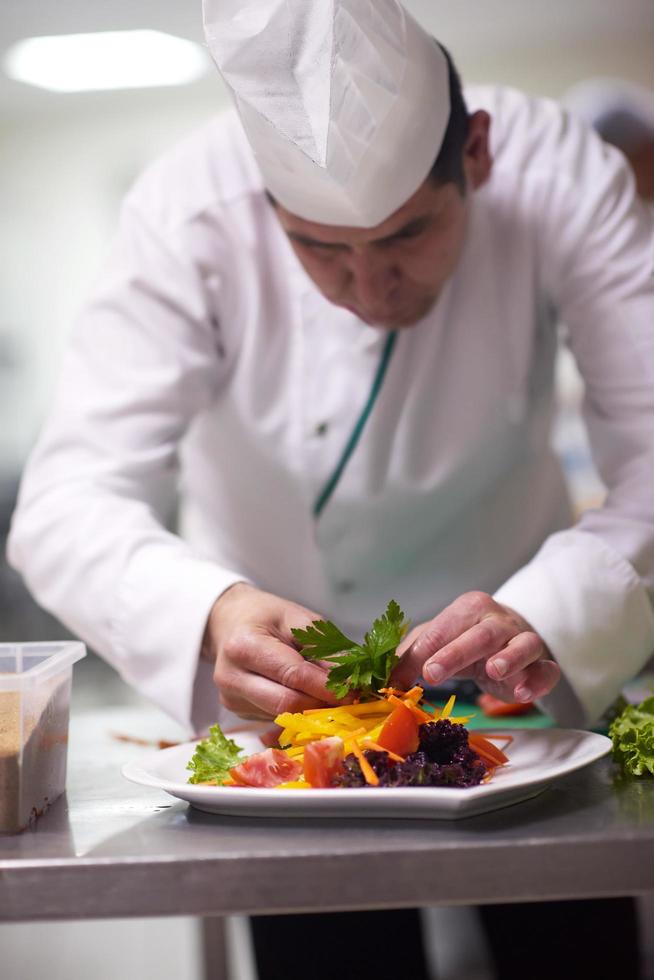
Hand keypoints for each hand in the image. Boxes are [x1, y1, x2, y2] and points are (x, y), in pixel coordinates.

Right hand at [201, 583, 338, 720]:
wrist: (231, 621)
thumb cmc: (267, 616)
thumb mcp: (299, 620)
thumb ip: (324, 650)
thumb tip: (349, 682)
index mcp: (244, 646)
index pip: (293, 676)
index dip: (326, 687)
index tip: (353, 691)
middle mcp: (231, 677)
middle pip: (286, 704)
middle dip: (321, 704)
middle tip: (347, 699)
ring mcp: (231, 698)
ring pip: (282, 716)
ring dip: (310, 709)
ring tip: (326, 693)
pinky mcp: (236, 711)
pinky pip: (273, 717)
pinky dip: (295, 710)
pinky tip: (303, 695)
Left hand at [391, 591, 559, 702]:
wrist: (510, 636)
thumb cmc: (466, 638)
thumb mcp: (436, 643)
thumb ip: (409, 659)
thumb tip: (381, 681)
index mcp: (467, 609)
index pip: (443, 628)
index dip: (426, 651)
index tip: (413, 672)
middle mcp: (498, 621)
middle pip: (480, 634)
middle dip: (456, 652)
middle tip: (434, 672)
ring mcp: (524, 641)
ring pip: (522, 645)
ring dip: (509, 657)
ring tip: (493, 671)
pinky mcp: (542, 664)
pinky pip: (547, 669)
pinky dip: (539, 679)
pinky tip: (524, 693)